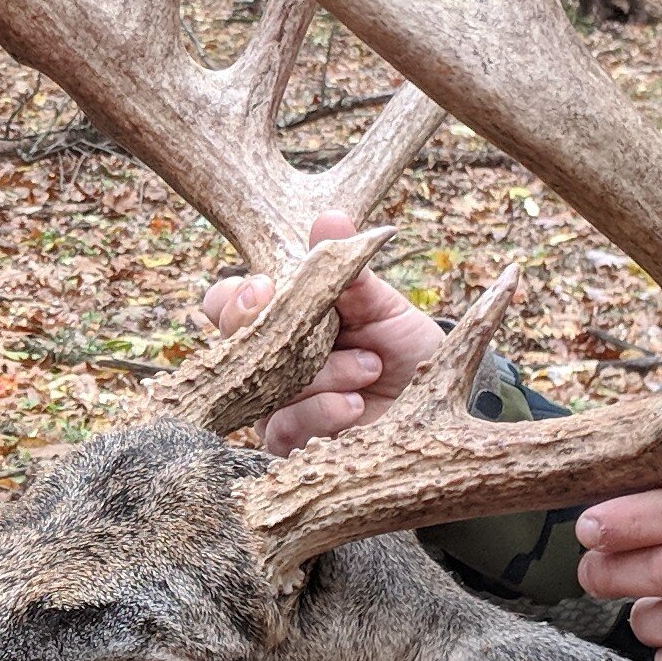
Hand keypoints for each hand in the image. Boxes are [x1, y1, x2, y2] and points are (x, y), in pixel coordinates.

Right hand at [199, 209, 448, 454]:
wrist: (433, 402)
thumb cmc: (401, 347)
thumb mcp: (382, 307)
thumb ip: (350, 272)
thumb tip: (329, 218)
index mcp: (280, 315)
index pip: (228, 301)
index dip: (235, 296)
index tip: (267, 287)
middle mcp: (266, 359)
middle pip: (229, 344)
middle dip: (263, 329)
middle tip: (303, 323)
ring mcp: (273, 403)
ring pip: (264, 384)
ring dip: (322, 372)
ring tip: (370, 367)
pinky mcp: (288, 443)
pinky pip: (281, 427)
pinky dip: (322, 410)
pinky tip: (354, 405)